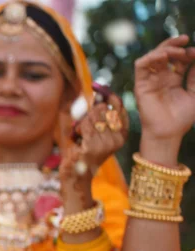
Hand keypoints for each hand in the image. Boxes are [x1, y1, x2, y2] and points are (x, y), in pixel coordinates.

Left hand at [62, 87, 129, 182]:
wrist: (76, 176)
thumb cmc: (84, 151)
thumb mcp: (95, 131)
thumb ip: (98, 114)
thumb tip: (98, 93)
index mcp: (122, 135)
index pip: (120, 109)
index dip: (110, 98)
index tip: (101, 91)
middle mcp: (117, 139)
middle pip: (103, 110)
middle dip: (90, 113)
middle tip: (84, 125)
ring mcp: (106, 144)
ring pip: (92, 116)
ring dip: (82, 122)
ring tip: (81, 134)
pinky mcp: (92, 147)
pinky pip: (84, 125)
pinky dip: (77, 128)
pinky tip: (77, 137)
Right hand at [134, 36, 194, 156]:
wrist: (168, 133)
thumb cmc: (183, 118)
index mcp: (173, 79)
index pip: (179, 59)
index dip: (187, 52)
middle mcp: (161, 78)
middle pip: (165, 54)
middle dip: (174, 44)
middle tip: (185, 40)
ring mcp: (150, 81)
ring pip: (153, 57)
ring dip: (164, 49)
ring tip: (177, 51)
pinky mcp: (140, 85)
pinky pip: (141, 66)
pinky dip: (151, 57)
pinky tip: (163, 56)